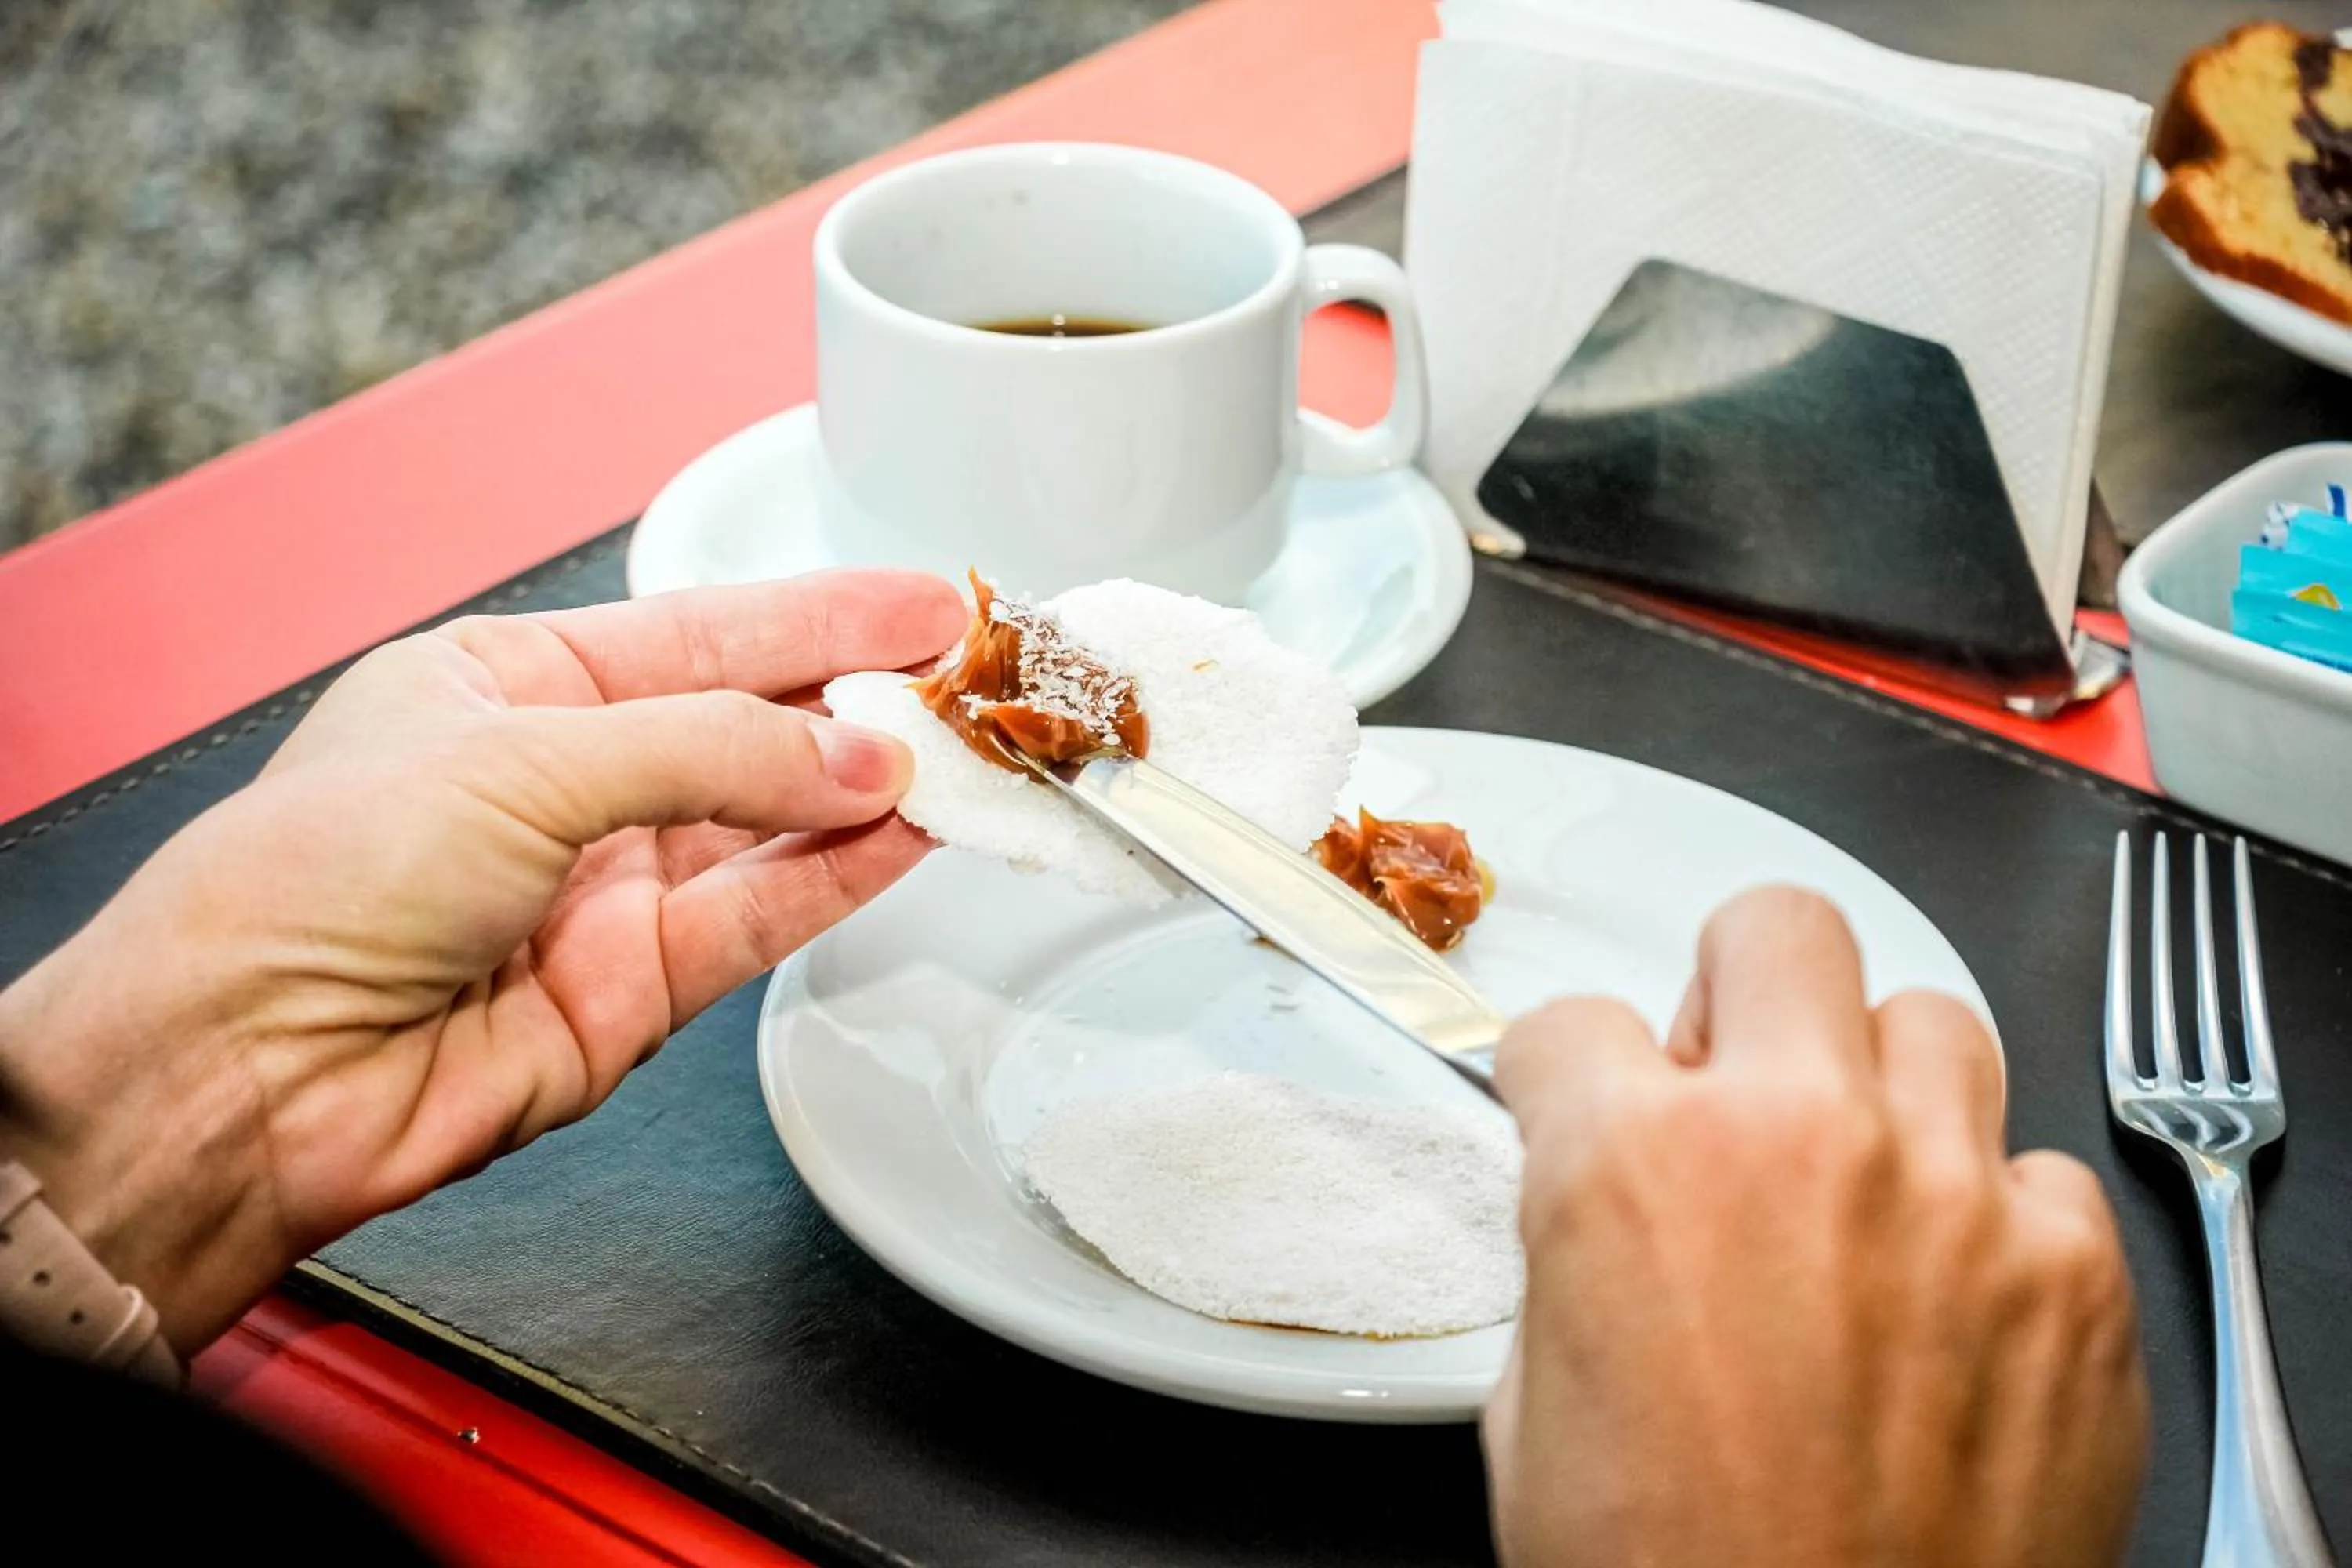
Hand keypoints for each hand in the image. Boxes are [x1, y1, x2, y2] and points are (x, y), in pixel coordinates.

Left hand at [0, 571, 964, 1353]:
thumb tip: (855, 754)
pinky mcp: (638, 988)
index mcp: (513, 685)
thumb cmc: (312, 881)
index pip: (704, 631)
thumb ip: (709, 750)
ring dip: (873, 790)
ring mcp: (607, 888)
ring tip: (968, 753)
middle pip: (753, 727)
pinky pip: (766, 916)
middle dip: (865, 699)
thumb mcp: (523, 759)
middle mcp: (568, 783)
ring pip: (776, 825)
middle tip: (974, 677)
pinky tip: (911, 831)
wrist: (249, 1068)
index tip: (928, 603)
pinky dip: (844, 876)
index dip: (824, 614)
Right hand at [1486, 888, 2148, 1567]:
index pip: (1566, 1019)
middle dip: (1734, 993)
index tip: (1579, 1106)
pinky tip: (1956, 1297)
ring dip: (1876, 1082)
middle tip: (1732, 1084)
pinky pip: (2042, 1169)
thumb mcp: (1533, 1406)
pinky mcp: (2073, 1278)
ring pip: (1929, 1016)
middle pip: (1776, 928)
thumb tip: (1602, 1194)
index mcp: (1630, 1168)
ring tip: (1859, 1178)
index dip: (1562, 1076)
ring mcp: (1952, 1198)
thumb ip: (1573, 1249)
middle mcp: (1799, 1142)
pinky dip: (1997, 1214)